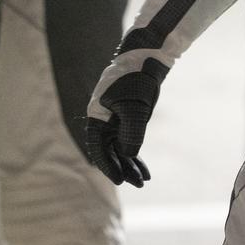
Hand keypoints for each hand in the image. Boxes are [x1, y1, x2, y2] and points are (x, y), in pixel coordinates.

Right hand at [85, 70, 159, 187]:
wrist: (148, 60)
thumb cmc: (136, 80)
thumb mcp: (134, 107)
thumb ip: (131, 133)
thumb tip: (128, 156)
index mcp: (97, 117)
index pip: (98, 147)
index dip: (108, 165)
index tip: (120, 179)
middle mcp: (104, 122)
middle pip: (110, 152)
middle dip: (123, 169)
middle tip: (138, 183)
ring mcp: (117, 122)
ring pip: (121, 150)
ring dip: (131, 166)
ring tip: (144, 181)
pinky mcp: (129, 121)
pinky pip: (130, 144)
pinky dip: (137, 157)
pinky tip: (145, 171)